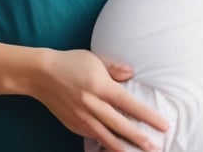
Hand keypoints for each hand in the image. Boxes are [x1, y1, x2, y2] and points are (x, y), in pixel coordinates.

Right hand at [31, 49, 165, 151]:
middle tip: (155, 147)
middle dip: (139, 138)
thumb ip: (115, 68)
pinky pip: (92, 137)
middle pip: (120, 125)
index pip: (129, 105)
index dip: (147, 116)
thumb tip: (131, 73)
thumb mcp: (95, 59)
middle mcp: (91, 104)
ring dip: (123, 147)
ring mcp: (81, 117)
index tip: (163, 125)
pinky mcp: (73, 125)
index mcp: (100, 87)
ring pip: (106, 136)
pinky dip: (104, 143)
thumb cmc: (70, 63)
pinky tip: (115, 148)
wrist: (40, 74)